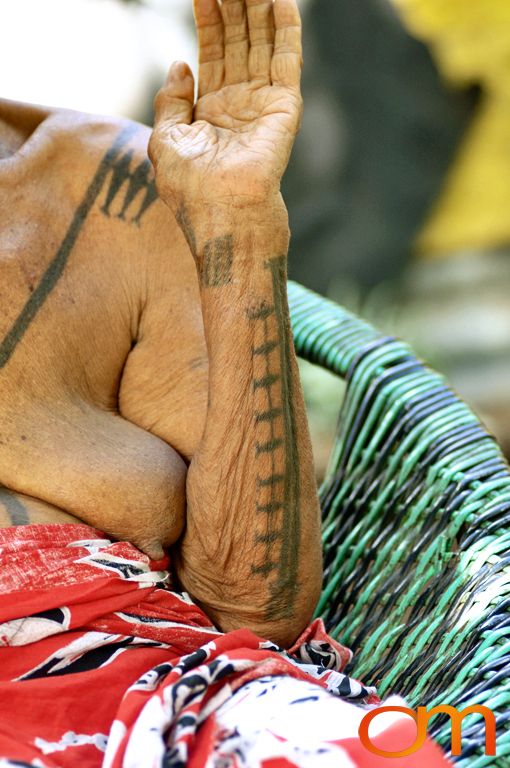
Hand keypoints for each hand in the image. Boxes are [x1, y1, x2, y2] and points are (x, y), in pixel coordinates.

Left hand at [149, 0, 302, 210]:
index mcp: (210, 109)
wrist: (223, 214)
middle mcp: (239, 101)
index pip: (213, 51)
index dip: (208, 19)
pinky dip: (285, 27)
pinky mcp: (284, 106)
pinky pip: (286, 58)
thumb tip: (179, 63)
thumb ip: (170, 101)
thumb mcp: (165, 140)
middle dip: (234, 5)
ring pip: (261, 41)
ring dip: (257, 7)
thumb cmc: (190, 188)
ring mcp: (263, 102)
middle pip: (239, 40)